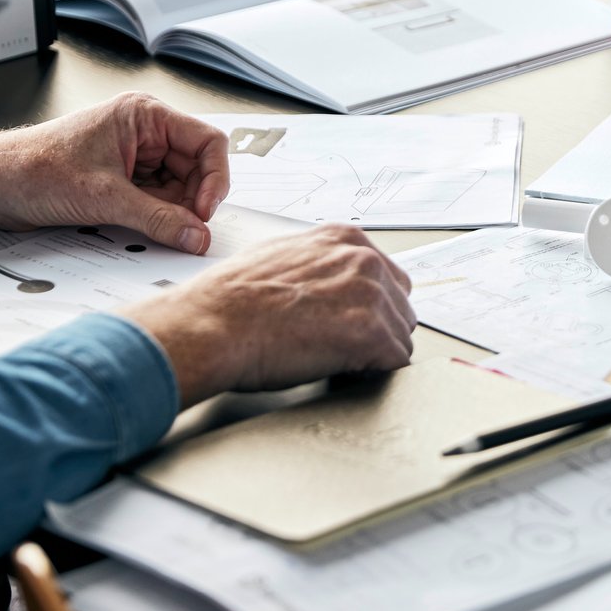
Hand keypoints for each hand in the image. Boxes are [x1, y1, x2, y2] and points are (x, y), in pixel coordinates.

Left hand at [0, 92, 229, 253]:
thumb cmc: (34, 168)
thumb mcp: (104, 198)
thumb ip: (158, 219)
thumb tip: (197, 235)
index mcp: (144, 116)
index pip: (207, 142)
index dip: (215, 178)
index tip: (205, 210)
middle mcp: (145, 132)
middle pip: (198, 167)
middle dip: (194, 200)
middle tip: (187, 228)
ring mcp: (137, 156)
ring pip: (181, 186)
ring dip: (175, 210)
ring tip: (160, 227)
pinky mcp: (126, 178)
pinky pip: (160, 198)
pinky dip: (159, 215)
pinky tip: (146, 225)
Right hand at [117, 224, 415, 406]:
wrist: (210, 324)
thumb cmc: (230, 299)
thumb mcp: (280, 256)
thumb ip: (319, 263)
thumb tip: (330, 282)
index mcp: (344, 239)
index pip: (386, 277)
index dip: (369, 308)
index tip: (351, 323)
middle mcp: (363, 259)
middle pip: (399, 306)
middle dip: (377, 330)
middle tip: (341, 346)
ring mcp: (371, 294)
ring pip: (400, 336)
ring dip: (373, 354)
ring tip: (332, 357)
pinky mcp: (372, 332)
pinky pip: (396, 361)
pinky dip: (374, 372)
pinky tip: (342, 370)